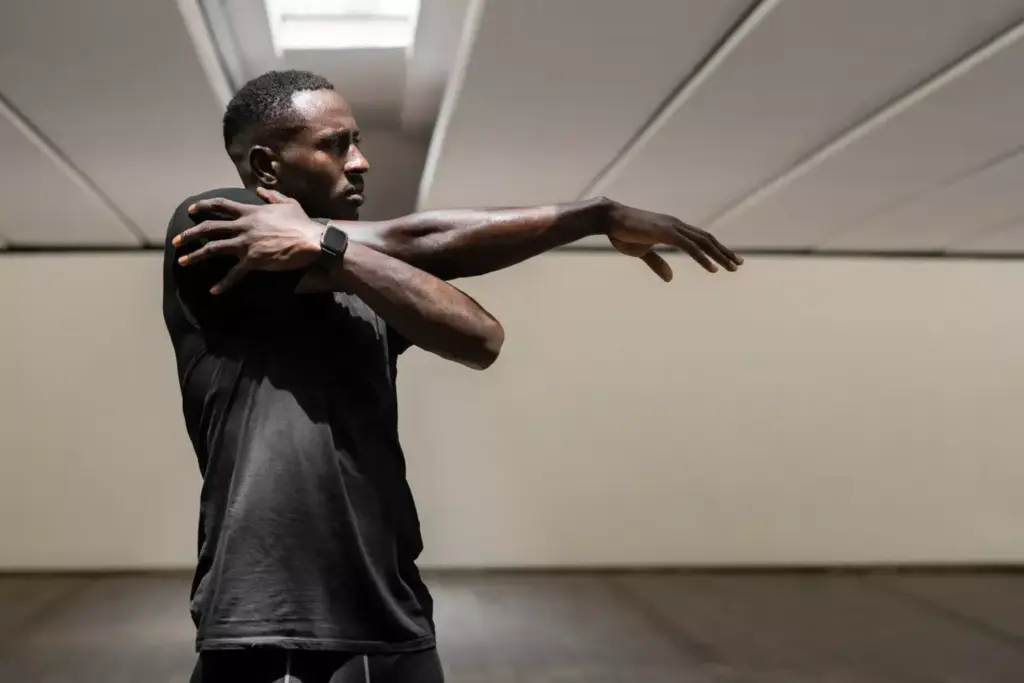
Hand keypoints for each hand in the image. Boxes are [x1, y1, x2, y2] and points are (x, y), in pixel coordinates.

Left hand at [173, 188, 322, 293]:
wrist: (310, 241)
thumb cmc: (301, 222)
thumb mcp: (287, 203)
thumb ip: (271, 196)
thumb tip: (260, 190)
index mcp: (249, 212)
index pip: (220, 205)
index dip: (203, 206)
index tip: (191, 210)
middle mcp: (243, 227)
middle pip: (209, 228)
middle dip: (189, 233)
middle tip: (176, 240)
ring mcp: (246, 244)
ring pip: (213, 249)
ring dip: (196, 255)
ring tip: (183, 261)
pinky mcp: (253, 261)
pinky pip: (234, 274)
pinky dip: (223, 283)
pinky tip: (213, 291)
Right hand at [604, 200, 742, 280]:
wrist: (609, 219)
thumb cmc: (622, 233)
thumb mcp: (642, 252)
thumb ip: (657, 263)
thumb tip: (671, 278)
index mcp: (672, 228)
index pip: (700, 238)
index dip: (715, 248)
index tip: (728, 259)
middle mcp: (677, 225)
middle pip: (707, 239)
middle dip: (724, 252)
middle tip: (739, 264)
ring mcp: (673, 227)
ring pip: (703, 242)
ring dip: (719, 255)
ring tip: (731, 267)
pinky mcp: (666, 233)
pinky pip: (690, 247)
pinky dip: (703, 258)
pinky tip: (713, 269)